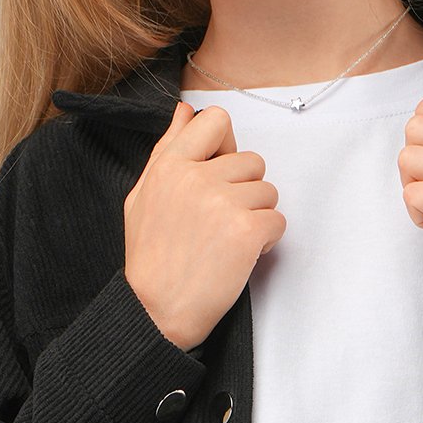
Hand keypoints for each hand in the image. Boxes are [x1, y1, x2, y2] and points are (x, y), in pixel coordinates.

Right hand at [124, 100, 285, 350]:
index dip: (226, 145)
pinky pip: (278, 220)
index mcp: (170, 165)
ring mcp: (223, 203)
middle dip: (244, 190)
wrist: (156, 310)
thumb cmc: (150, 257)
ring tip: (227, 240)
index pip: (216, 120)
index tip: (219, 171)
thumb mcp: (144, 195)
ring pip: (268, 191)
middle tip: (219, 221)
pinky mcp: (246, 231)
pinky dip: (266, 240)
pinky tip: (240, 256)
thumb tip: (185, 112)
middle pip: (251, 160)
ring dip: (256, 215)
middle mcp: (196, 177)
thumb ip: (167, 149)